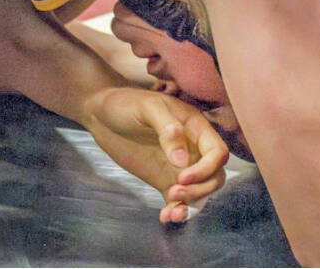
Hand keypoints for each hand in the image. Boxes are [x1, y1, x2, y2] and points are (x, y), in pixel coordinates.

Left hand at [81, 85, 228, 222]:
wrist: (101, 114)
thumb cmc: (126, 103)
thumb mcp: (148, 108)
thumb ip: (168, 130)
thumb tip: (182, 160)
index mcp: (195, 127)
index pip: (217, 152)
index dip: (206, 168)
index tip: (182, 176)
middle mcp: (192, 148)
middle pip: (215, 176)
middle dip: (200, 190)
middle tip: (175, 191)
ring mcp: (179, 166)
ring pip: (201, 192)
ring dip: (191, 205)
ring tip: (171, 212)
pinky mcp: (164, 179)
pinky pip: (178, 200)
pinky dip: (176, 211)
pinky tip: (165, 216)